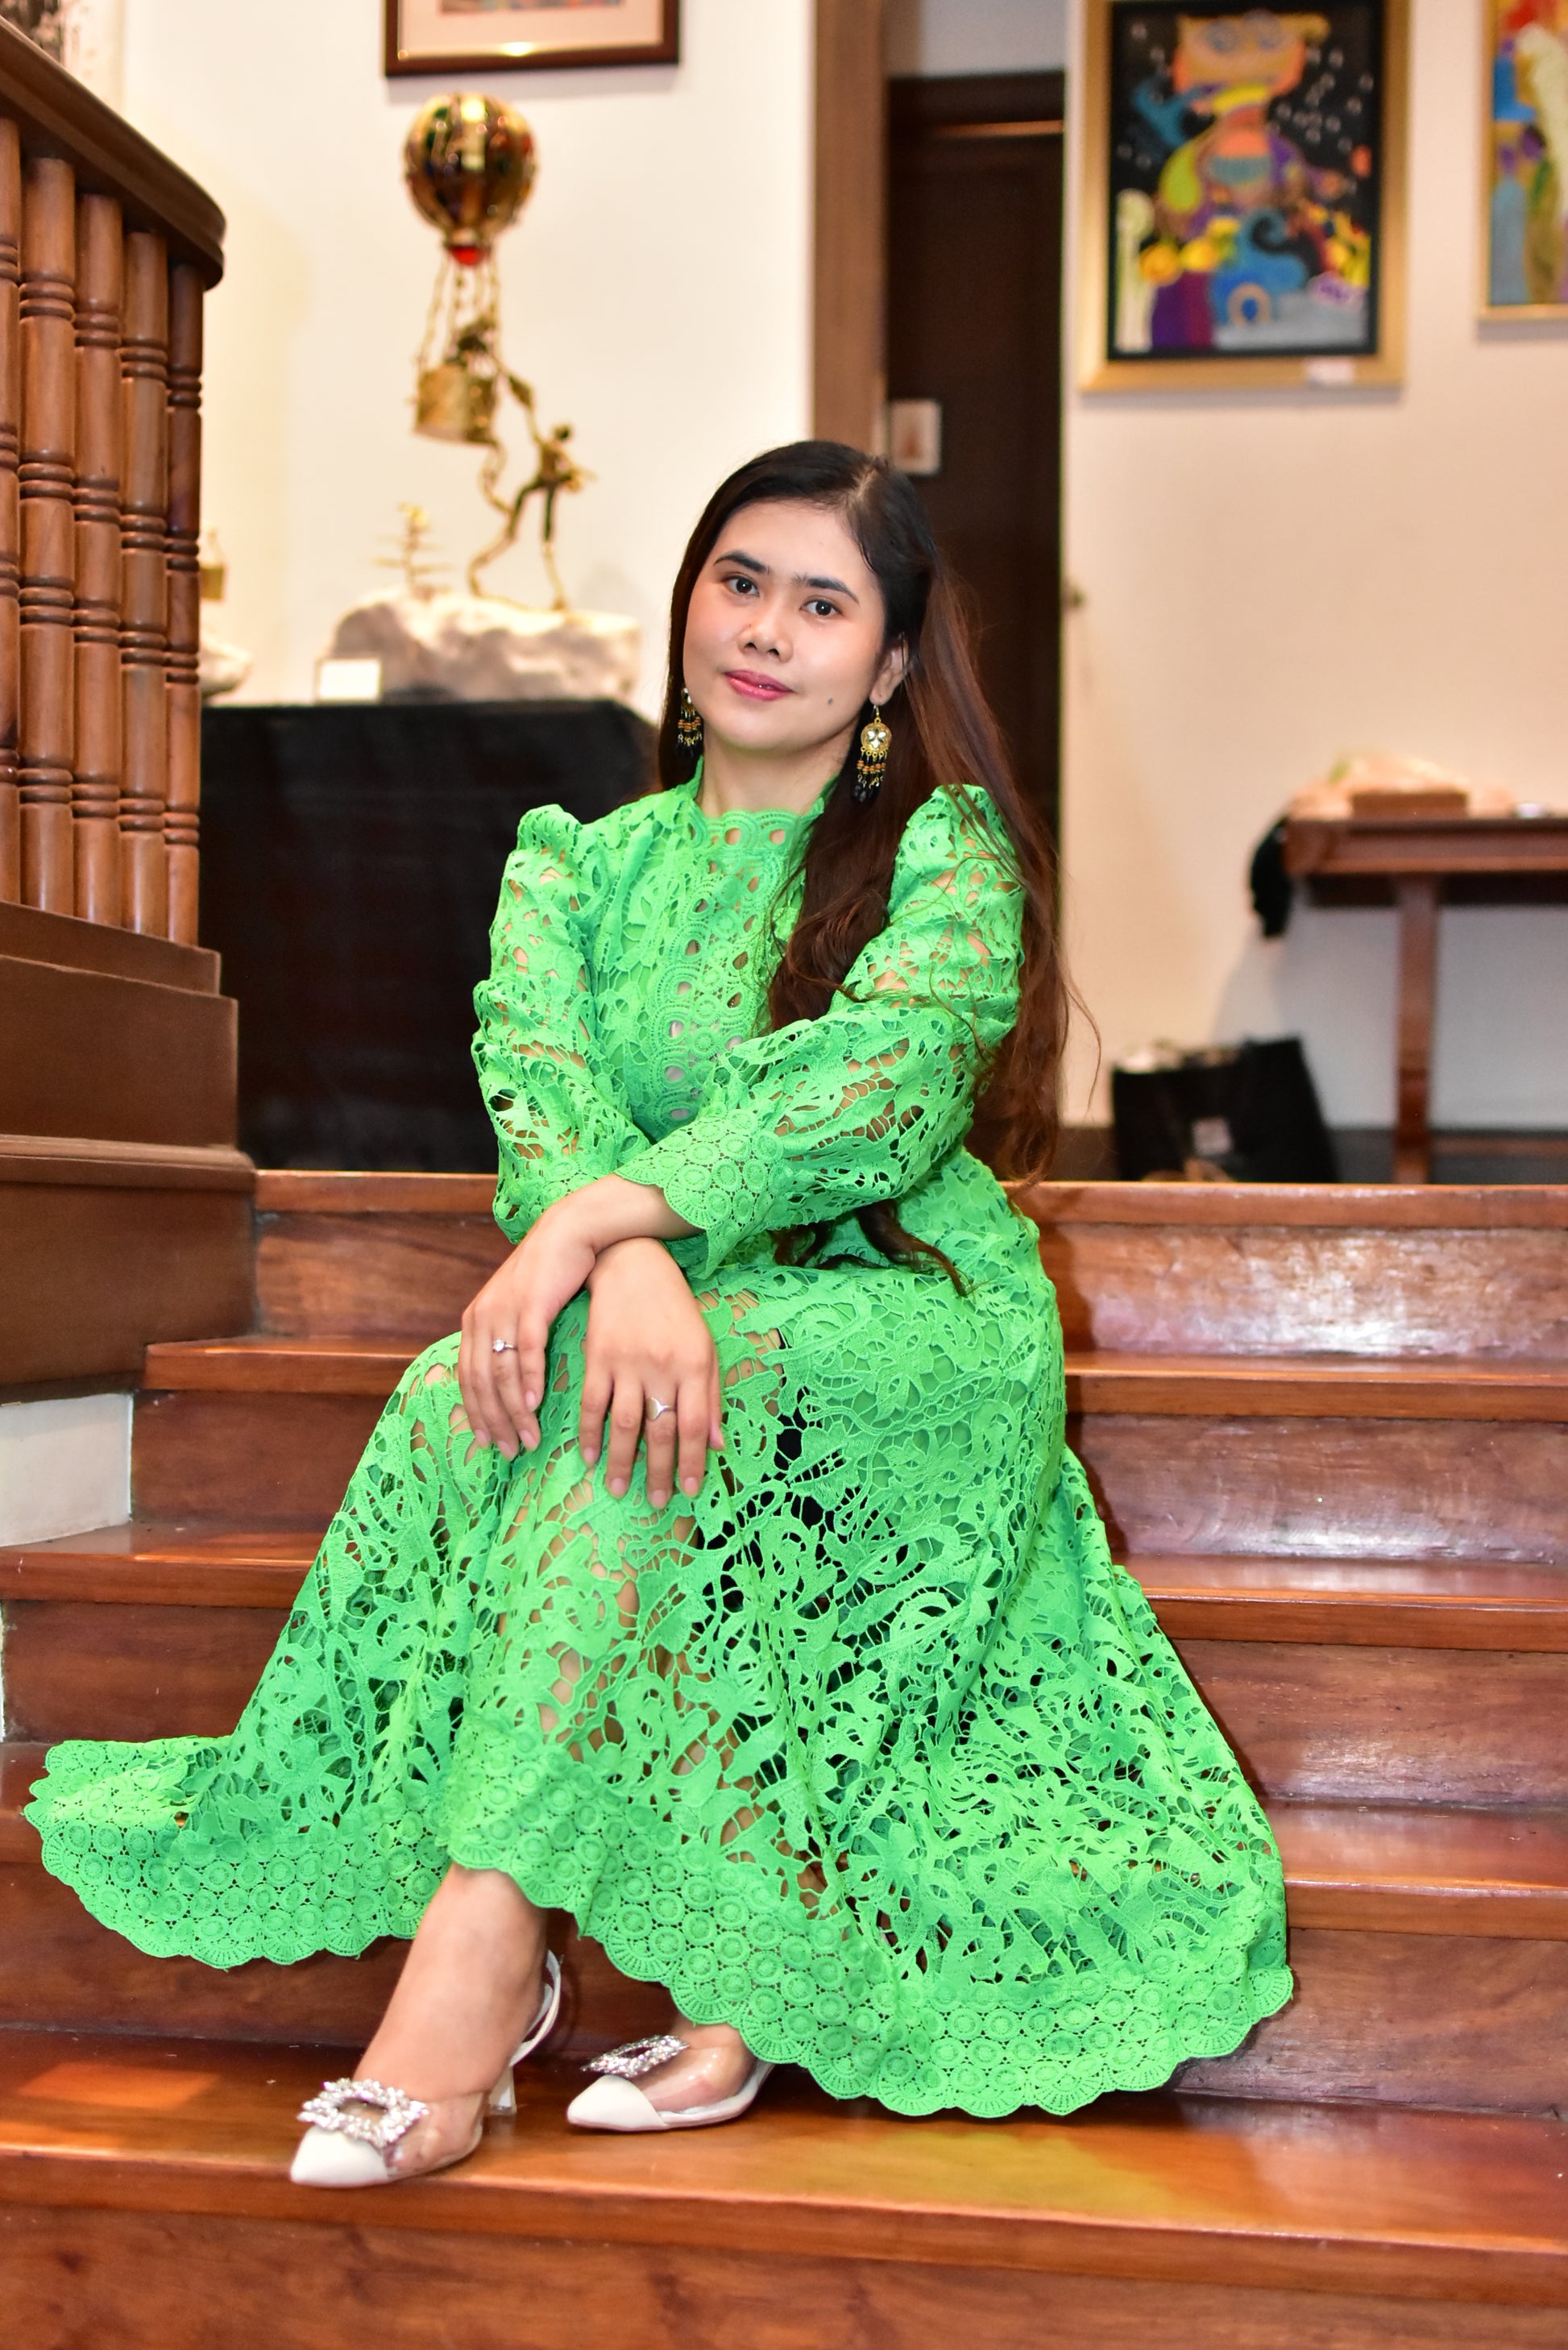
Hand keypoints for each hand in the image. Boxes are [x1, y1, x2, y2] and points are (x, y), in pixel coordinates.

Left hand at [458, 1200, 598, 1456]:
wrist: (569, 1232)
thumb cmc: (549, 1274)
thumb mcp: (518, 1307)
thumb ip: (508, 1338)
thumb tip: (511, 1378)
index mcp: (474, 1321)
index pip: (468, 1377)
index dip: (476, 1413)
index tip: (488, 1442)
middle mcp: (482, 1317)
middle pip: (481, 1382)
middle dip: (494, 1421)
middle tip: (508, 1451)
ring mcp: (504, 1310)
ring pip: (502, 1372)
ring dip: (514, 1410)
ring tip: (528, 1438)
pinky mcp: (530, 1304)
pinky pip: (526, 1350)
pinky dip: (528, 1380)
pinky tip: (535, 1404)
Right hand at [579, 1238, 722, 1507]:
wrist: (633, 1266)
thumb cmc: (676, 1310)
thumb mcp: (704, 1347)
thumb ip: (710, 1395)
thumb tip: (717, 1445)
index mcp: (693, 1365)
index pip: (695, 1424)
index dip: (692, 1460)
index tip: (689, 1489)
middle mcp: (661, 1367)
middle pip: (660, 1430)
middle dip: (659, 1471)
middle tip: (656, 1501)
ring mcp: (627, 1363)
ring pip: (624, 1423)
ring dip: (621, 1460)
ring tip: (617, 1488)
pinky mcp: (597, 1357)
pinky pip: (592, 1403)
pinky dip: (589, 1433)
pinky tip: (590, 1456)